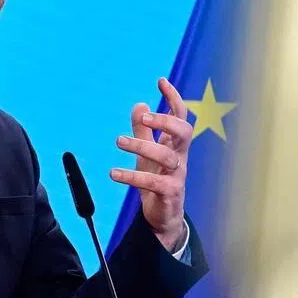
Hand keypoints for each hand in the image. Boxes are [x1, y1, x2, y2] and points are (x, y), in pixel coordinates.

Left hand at [110, 77, 190, 250]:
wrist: (164, 217)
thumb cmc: (158, 181)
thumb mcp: (147, 154)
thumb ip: (143, 131)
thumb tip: (139, 103)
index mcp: (176, 145)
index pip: (181, 116)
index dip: (173, 98)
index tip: (161, 81)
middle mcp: (180, 157)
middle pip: (183, 132)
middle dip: (165, 121)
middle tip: (143, 117)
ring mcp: (176, 176)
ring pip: (166, 156)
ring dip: (142, 146)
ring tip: (118, 141)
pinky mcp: (168, 193)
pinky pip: (153, 182)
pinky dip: (132, 176)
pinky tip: (114, 173)